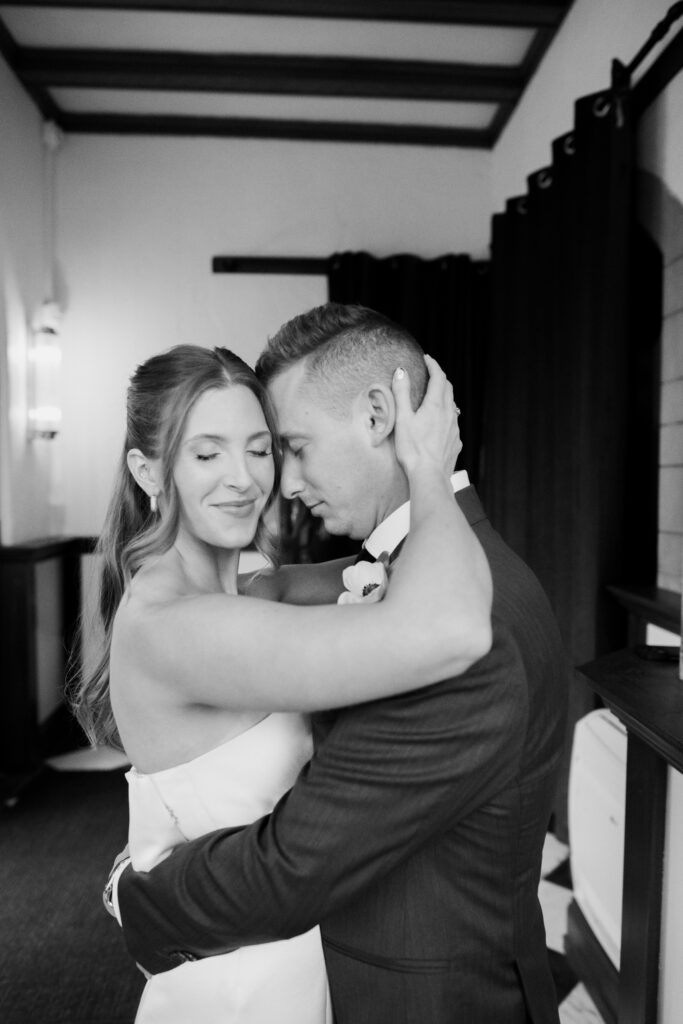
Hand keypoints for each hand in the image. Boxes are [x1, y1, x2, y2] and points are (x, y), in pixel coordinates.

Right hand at [391, 355, 461, 477]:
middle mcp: (448, 414)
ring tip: (433, 397)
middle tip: (431, 374)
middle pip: (448, 389)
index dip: (433, 365)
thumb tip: (401, 372)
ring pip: (452, 406)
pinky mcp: (456, 442)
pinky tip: (439, 423)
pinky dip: (446, 415)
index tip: (427, 359)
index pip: (439, 377)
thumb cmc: (413, 449)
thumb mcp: (402, 419)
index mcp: (435, 406)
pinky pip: (453, 423)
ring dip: (444, 397)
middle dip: (440, 378)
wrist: (429, 476)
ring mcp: (454, 428)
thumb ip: (402, 394)